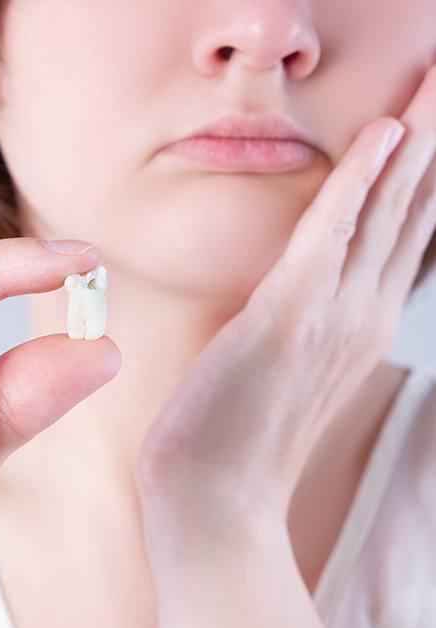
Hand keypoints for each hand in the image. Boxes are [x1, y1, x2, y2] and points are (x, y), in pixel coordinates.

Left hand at [135, 62, 435, 627]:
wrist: (216, 501)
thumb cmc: (238, 438)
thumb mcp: (286, 371)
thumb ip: (306, 324)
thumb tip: (305, 286)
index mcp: (358, 324)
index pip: (404, 231)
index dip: (424, 174)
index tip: (433, 123)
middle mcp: (361, 314)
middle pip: (415, 210)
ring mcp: (332, 317)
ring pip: (389, 211)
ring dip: (419, 139)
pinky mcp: (287, 319)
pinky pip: (329, 235)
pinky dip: (358, 183)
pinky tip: (382, 136)